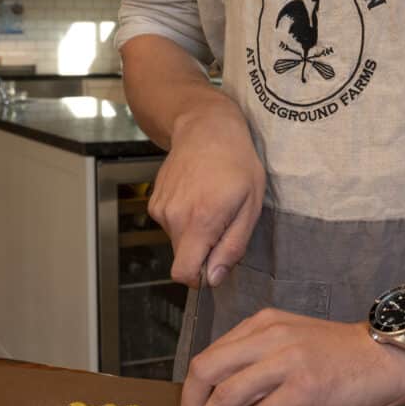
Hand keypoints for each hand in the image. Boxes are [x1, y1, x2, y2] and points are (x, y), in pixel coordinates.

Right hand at [148, 102, 265, 286]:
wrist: (205, 128)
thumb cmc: (237, 163)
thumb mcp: (251, 206)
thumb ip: (232, 246)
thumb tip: (215, 278)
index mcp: (200, 221)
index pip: (184, 273)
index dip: (200, 277)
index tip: (215, 265)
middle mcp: (174, 217)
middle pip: (183, 258)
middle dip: (202, 251)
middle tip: (222, 223)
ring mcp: (160, 208)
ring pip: (177, 241)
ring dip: (194, 232)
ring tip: (210, 203)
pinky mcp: (154, 201)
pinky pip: (170, 224)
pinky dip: (184, 218)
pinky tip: (196, 195)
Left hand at [181, 309, 404, 405]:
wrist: (388, 358)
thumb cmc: (340, 357)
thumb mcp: (291, 347)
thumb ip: (258, 366)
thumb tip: (222, 405)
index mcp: (261, 324)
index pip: (209, 355)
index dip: (192, 390)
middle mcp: (268, 335)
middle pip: (206, 370)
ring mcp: (286, 360)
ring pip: (226, 395)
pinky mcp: (304, 387)